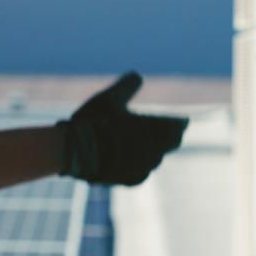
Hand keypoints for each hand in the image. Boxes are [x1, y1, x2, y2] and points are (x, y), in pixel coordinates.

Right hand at [58, 72, 188, 185]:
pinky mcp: (132, 180)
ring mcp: (143, 168)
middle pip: (170, 144)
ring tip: (142, 144)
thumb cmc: (94, 121)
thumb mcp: (109, 98)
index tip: (180, 120)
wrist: (76, 153)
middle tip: (165, 130)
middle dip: (168, 136)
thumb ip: (126, 87)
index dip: (179, 122)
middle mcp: (154, 151)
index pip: (178, 127)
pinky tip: (129, 159)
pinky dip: (138, 165)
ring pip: (155, 159)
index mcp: (154, 129)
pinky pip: (142, 172)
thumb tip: (138, 75)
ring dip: (152, 151)